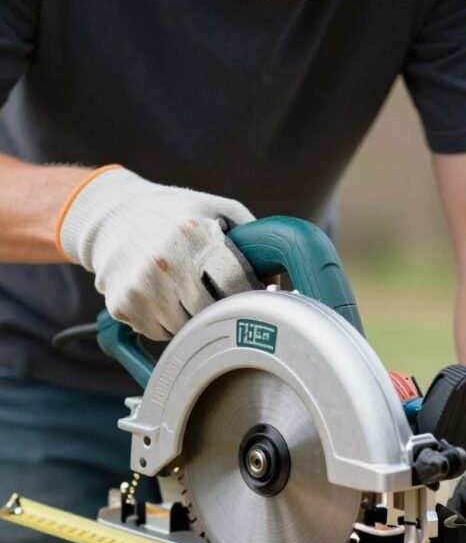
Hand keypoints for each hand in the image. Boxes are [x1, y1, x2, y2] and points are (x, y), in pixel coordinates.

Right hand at [56, 165, 262, 339]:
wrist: (111, 214)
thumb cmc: (173, 212)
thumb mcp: (216, 208)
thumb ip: (252, 237)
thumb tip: (276, 281)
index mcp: (195, 235)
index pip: (237, 287)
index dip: (251, 297)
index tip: (256, 299)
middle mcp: (166, 262)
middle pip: (213, 314)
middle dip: (223, 310)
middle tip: (221, 297)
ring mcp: (142, 287)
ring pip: (186, 330)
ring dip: (193, 319)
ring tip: (187, 291)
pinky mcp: (123, 305)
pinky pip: (160, 333)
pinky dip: (167, 322)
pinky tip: (162, 296)